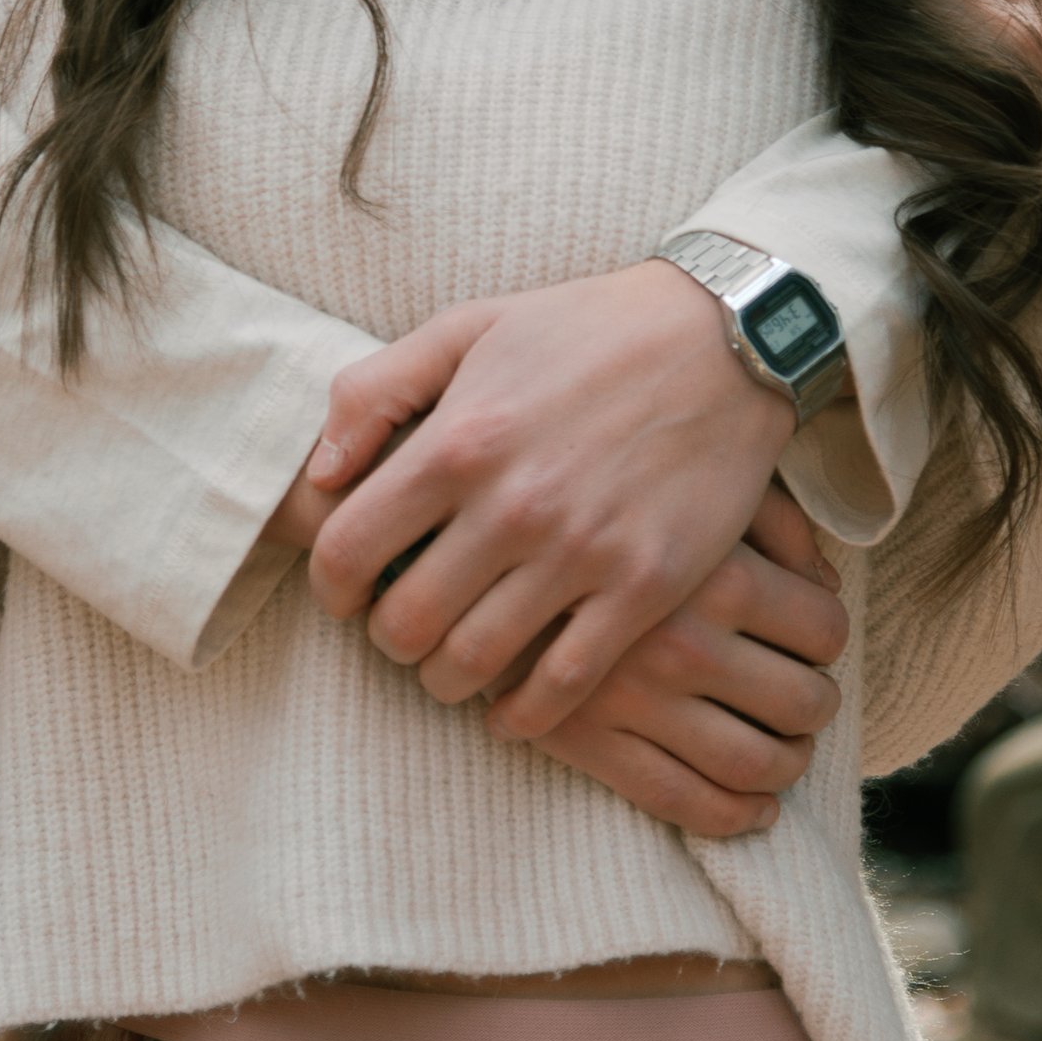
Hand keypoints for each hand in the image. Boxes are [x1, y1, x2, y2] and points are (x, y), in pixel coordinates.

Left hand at [301, 260, 793, 735]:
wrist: (721, 340)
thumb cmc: (582, 331)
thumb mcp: (466, 328)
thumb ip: (374, 393)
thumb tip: (320, 475)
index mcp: (458, 441)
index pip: (346, 551)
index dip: (331, 587)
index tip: (348, 592)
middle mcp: (512, 505)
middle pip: (404, 624)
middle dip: (388, 639)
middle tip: (404, 628)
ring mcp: (581, 552)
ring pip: (474, 664)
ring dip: (446, 678)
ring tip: (453, 662)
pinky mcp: (644, 588)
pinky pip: (563, 685)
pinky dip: (524, 712)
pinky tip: (513, 704)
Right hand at [514, 489, 847, 837]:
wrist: (468, 525)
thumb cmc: (597, 490)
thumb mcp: (688, 474)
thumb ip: (770, 519)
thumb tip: (823, 582)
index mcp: (715, 573)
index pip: (823, 629)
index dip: (828, 639)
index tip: (814, 643)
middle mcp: (683, 641)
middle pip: (802, 702)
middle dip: (817, 708)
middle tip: (807, 701)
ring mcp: (635, 699)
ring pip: (754, 763)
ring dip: (787, 765)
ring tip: (784, 752)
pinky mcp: (587, 740)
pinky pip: (683, 801)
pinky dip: (735, 816)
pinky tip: (754, 808)